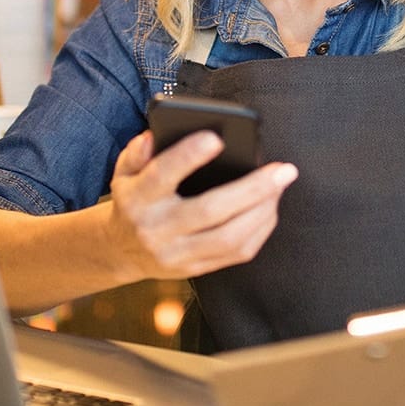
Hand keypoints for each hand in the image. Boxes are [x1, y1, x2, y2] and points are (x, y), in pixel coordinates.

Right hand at [107, 128, 297, 283]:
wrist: (121, 251)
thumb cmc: (134, 198)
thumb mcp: (125, 171)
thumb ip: (138, 152)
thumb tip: (153, 136)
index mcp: (138, 198)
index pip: (162, 175)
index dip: (188, 156)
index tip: (217, 138)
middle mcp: (157, 229)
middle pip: (210, 210)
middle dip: (252, 189)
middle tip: (283, 170)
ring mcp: (177, 254)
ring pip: (229, 237)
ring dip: (262, 210)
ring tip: (281, 185)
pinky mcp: (194, 269)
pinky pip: (235, 254)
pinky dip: (260, 230)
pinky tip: (270, 207)